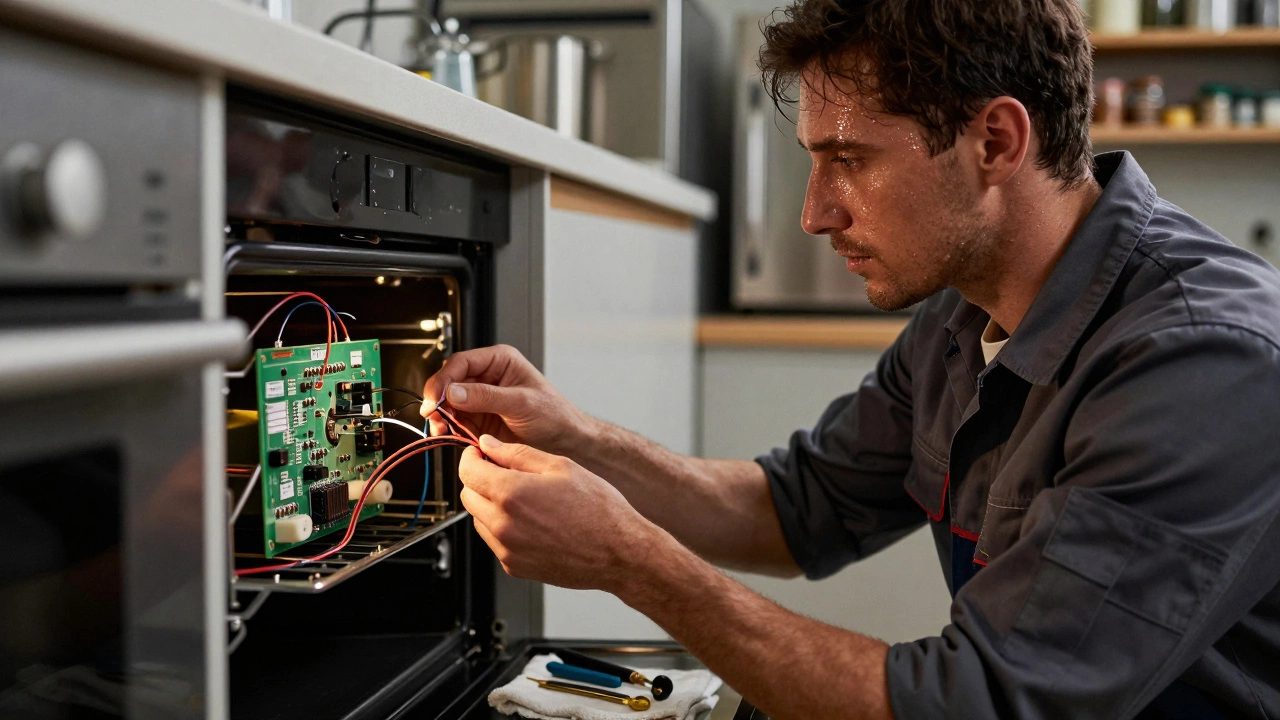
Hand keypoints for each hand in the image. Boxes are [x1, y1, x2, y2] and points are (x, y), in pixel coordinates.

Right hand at [421, 345, 592, 455]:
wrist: (566, 442)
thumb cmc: (554, 415)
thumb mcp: (521, 403)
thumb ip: (487, 397)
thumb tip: (454, 391)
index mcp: (500, 361)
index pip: (461, 363)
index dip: (444, 378)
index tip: (436, 397)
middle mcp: (488, 377)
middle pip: (450, 382)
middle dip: (439, 399)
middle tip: (433, 415)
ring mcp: (482, 399)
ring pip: (449, 403)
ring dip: (442, 416)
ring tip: (441, 428)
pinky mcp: (480, 420)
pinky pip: (457, 421)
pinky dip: (449, 428)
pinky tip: (450, 435)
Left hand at [458, 435, 658, 590]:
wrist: (618, 552)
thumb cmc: (598, 509)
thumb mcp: (560, 466)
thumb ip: (517, 454)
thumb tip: (489, 445)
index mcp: (511, 493)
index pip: (467, 470)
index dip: (472, 456)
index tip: (481, 453)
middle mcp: (503, 524)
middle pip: (467, 495)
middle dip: (479, 479)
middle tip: (504, 472)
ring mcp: (506, 549)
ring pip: (478, 519)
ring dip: (490, 504)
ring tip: (525, 499)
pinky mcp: (513, 566)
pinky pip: (494, 541)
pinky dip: (503, 528)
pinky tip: (532, 521)